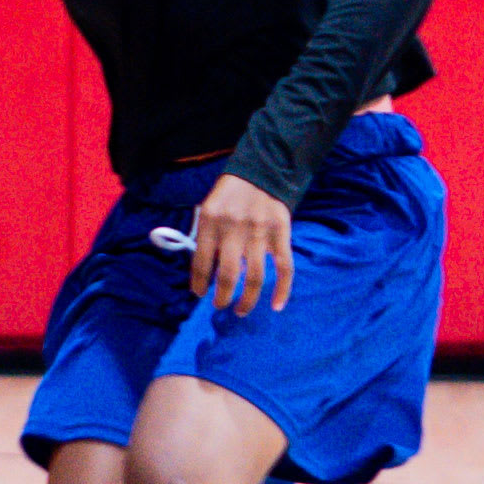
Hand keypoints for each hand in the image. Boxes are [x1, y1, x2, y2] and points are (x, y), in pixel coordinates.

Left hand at [189, 171, 293, 313]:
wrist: (262, 172)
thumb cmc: (229, 195)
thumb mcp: (208, 208)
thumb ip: (206, 236)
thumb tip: (204, 271)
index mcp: (211, 221)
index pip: (202, 261)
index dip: (199, 282)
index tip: (199, 294)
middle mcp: (235, 229)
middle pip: (229, 274)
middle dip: (222, 296)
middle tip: (220, 305)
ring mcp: (260, 233)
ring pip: (255, 276)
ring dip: (247, 299)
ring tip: (240, 310)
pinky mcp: (282, 235)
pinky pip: (285, 268)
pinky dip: (282, 290)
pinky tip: (276, 305)